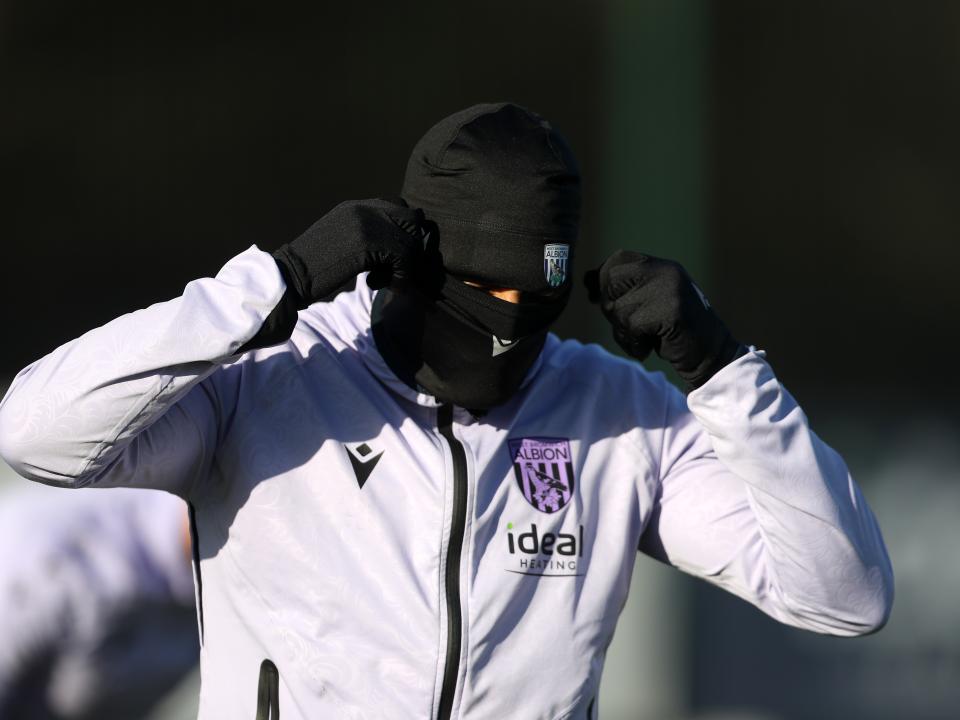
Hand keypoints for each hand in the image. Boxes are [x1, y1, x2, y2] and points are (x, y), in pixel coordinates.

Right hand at [273, 198, 426, 308]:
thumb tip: (392, 249)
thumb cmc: (313, 267)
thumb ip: (364, 236)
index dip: (403, 232)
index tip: (393, 257)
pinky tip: (377, 285)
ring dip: (404, 267)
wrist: (291, 275)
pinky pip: (403, 259)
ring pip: (410, 241)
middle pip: (412, 219)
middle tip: (395, 269)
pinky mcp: (368, 244)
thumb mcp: (340, 241)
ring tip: (383, 281)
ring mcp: (366, 224)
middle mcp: (364, 209)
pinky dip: (400, 277)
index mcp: (356, 207)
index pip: (399, 207)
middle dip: (411, 246)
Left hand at [584, 250, 744, 387]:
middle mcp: (666, 272)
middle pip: (612, 280)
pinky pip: (631, 325)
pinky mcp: (671, 311)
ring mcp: (670, 289)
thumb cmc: (675, 332)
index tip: (600, 299)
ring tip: (644, 340)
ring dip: (623, 332)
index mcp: (662, 267)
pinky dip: (634, 343)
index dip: (603, 279)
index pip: (619, 259)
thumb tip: (586, 279)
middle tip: (628, 326)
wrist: (711, 355)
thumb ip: (624, 290)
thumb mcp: (649, 304)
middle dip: (610, 307)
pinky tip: (648, 348)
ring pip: (618, 308)